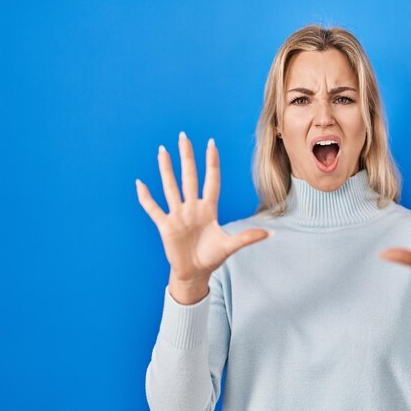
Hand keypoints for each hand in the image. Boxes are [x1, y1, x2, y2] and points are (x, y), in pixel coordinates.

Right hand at [136, 131, 269, 302]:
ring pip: (170, 187)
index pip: (211, 180)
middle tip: (183, 136)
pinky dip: (146, 197)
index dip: (211, 162)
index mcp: (208, 209)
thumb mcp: (230, 246)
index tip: (211, 143)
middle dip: (186, 157)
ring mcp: (177, 215)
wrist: (194, 273)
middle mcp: (192, 207)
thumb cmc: (212, 258)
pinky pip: (153, 208)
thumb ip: (247, 237)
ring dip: (166, 169)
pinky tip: (140, 183)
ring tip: (162, 151)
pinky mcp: (165, 226)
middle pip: (188, 176)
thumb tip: (271, 233)